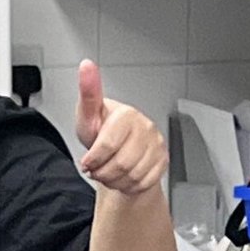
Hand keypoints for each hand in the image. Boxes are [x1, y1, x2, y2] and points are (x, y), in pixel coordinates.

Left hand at [74, 59, 167, 197]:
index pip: (107, 145)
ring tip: (108, 170)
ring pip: (132, 176)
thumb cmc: (101, 130)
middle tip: (96, 167)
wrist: (115, 149)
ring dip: (114, 180)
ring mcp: (157, 145)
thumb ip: (88, 93)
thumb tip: (86, 65)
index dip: (93, 159)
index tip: (86, 161)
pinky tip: (122, 175)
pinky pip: (143, 183)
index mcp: (128, 115)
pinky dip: (128, 185)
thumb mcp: (88, 114)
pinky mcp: (162, 161)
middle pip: (121, 164)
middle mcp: (146, 128)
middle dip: (102, 172)